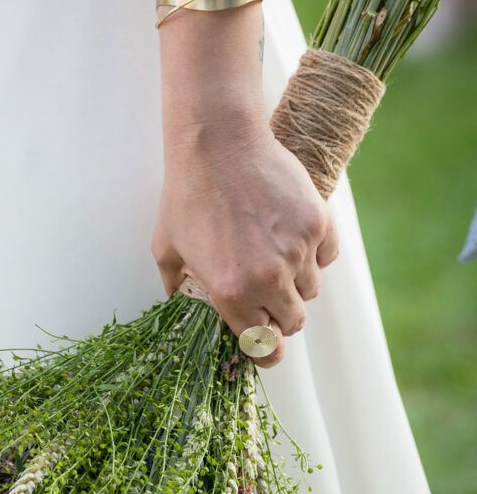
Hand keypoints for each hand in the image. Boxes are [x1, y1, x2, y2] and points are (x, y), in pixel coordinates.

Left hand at [152, 109, 338, 366]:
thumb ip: (175, 286)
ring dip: (296, 282)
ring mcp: (297, 251)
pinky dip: (314, 253)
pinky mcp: (317, 224)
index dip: (264, 349)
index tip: (266, 346)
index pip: (262, 344)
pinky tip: (289, 234)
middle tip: (267, 295)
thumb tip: (180, 304)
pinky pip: (326, 257)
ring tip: (273, 254)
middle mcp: (269, 278)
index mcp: (231, 292)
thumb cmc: (187, 195)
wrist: (218, 144)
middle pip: (293, 322)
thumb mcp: (167, 248)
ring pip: (311, 290)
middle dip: (280, 315)